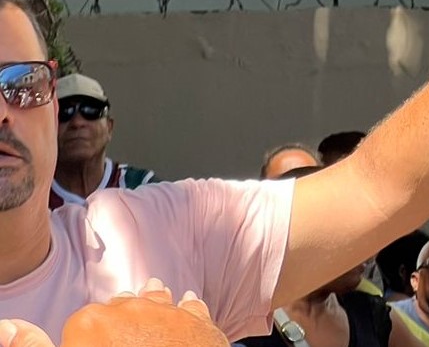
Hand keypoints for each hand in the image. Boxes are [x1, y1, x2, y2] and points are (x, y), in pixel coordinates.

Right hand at [0, 278, 227, 346]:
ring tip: (150, 299)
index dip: (86, 338)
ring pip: (155, 301)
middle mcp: (129, 307)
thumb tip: (8, 326)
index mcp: (90, 320)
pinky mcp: (197, 319)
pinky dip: (186, 308)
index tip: (91, 346)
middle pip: (120, 308)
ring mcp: (166, 311)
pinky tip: (186, 302)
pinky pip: (190, 308)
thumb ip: (35, 345)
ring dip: (151, 304)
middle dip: (119, 320)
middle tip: (120, 335)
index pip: (83, 323)